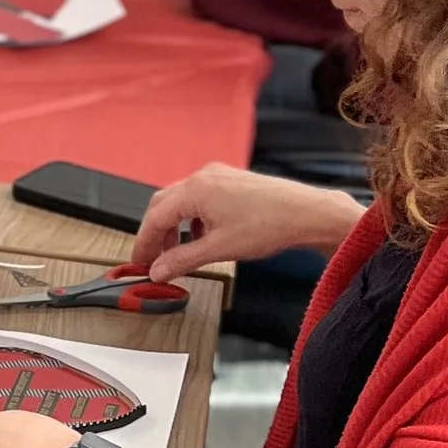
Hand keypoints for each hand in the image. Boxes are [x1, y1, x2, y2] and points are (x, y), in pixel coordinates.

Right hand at [132, 160, 362, 282]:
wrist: (308, 213)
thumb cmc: (270, 225)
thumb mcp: (219, 249)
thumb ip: (183, 260)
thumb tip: (158, 271)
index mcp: (195, 190)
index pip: (155, 216)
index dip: (144, 242)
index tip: (140, 261)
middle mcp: (203, 177)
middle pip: (164, 204)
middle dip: (156, 233)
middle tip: (154, 258)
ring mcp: (219, 176)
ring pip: (182, 201)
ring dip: (175, 226)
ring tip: (179, 251)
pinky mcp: (232, 181)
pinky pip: (201, 198)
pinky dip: (193, 218)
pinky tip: (202, 236)